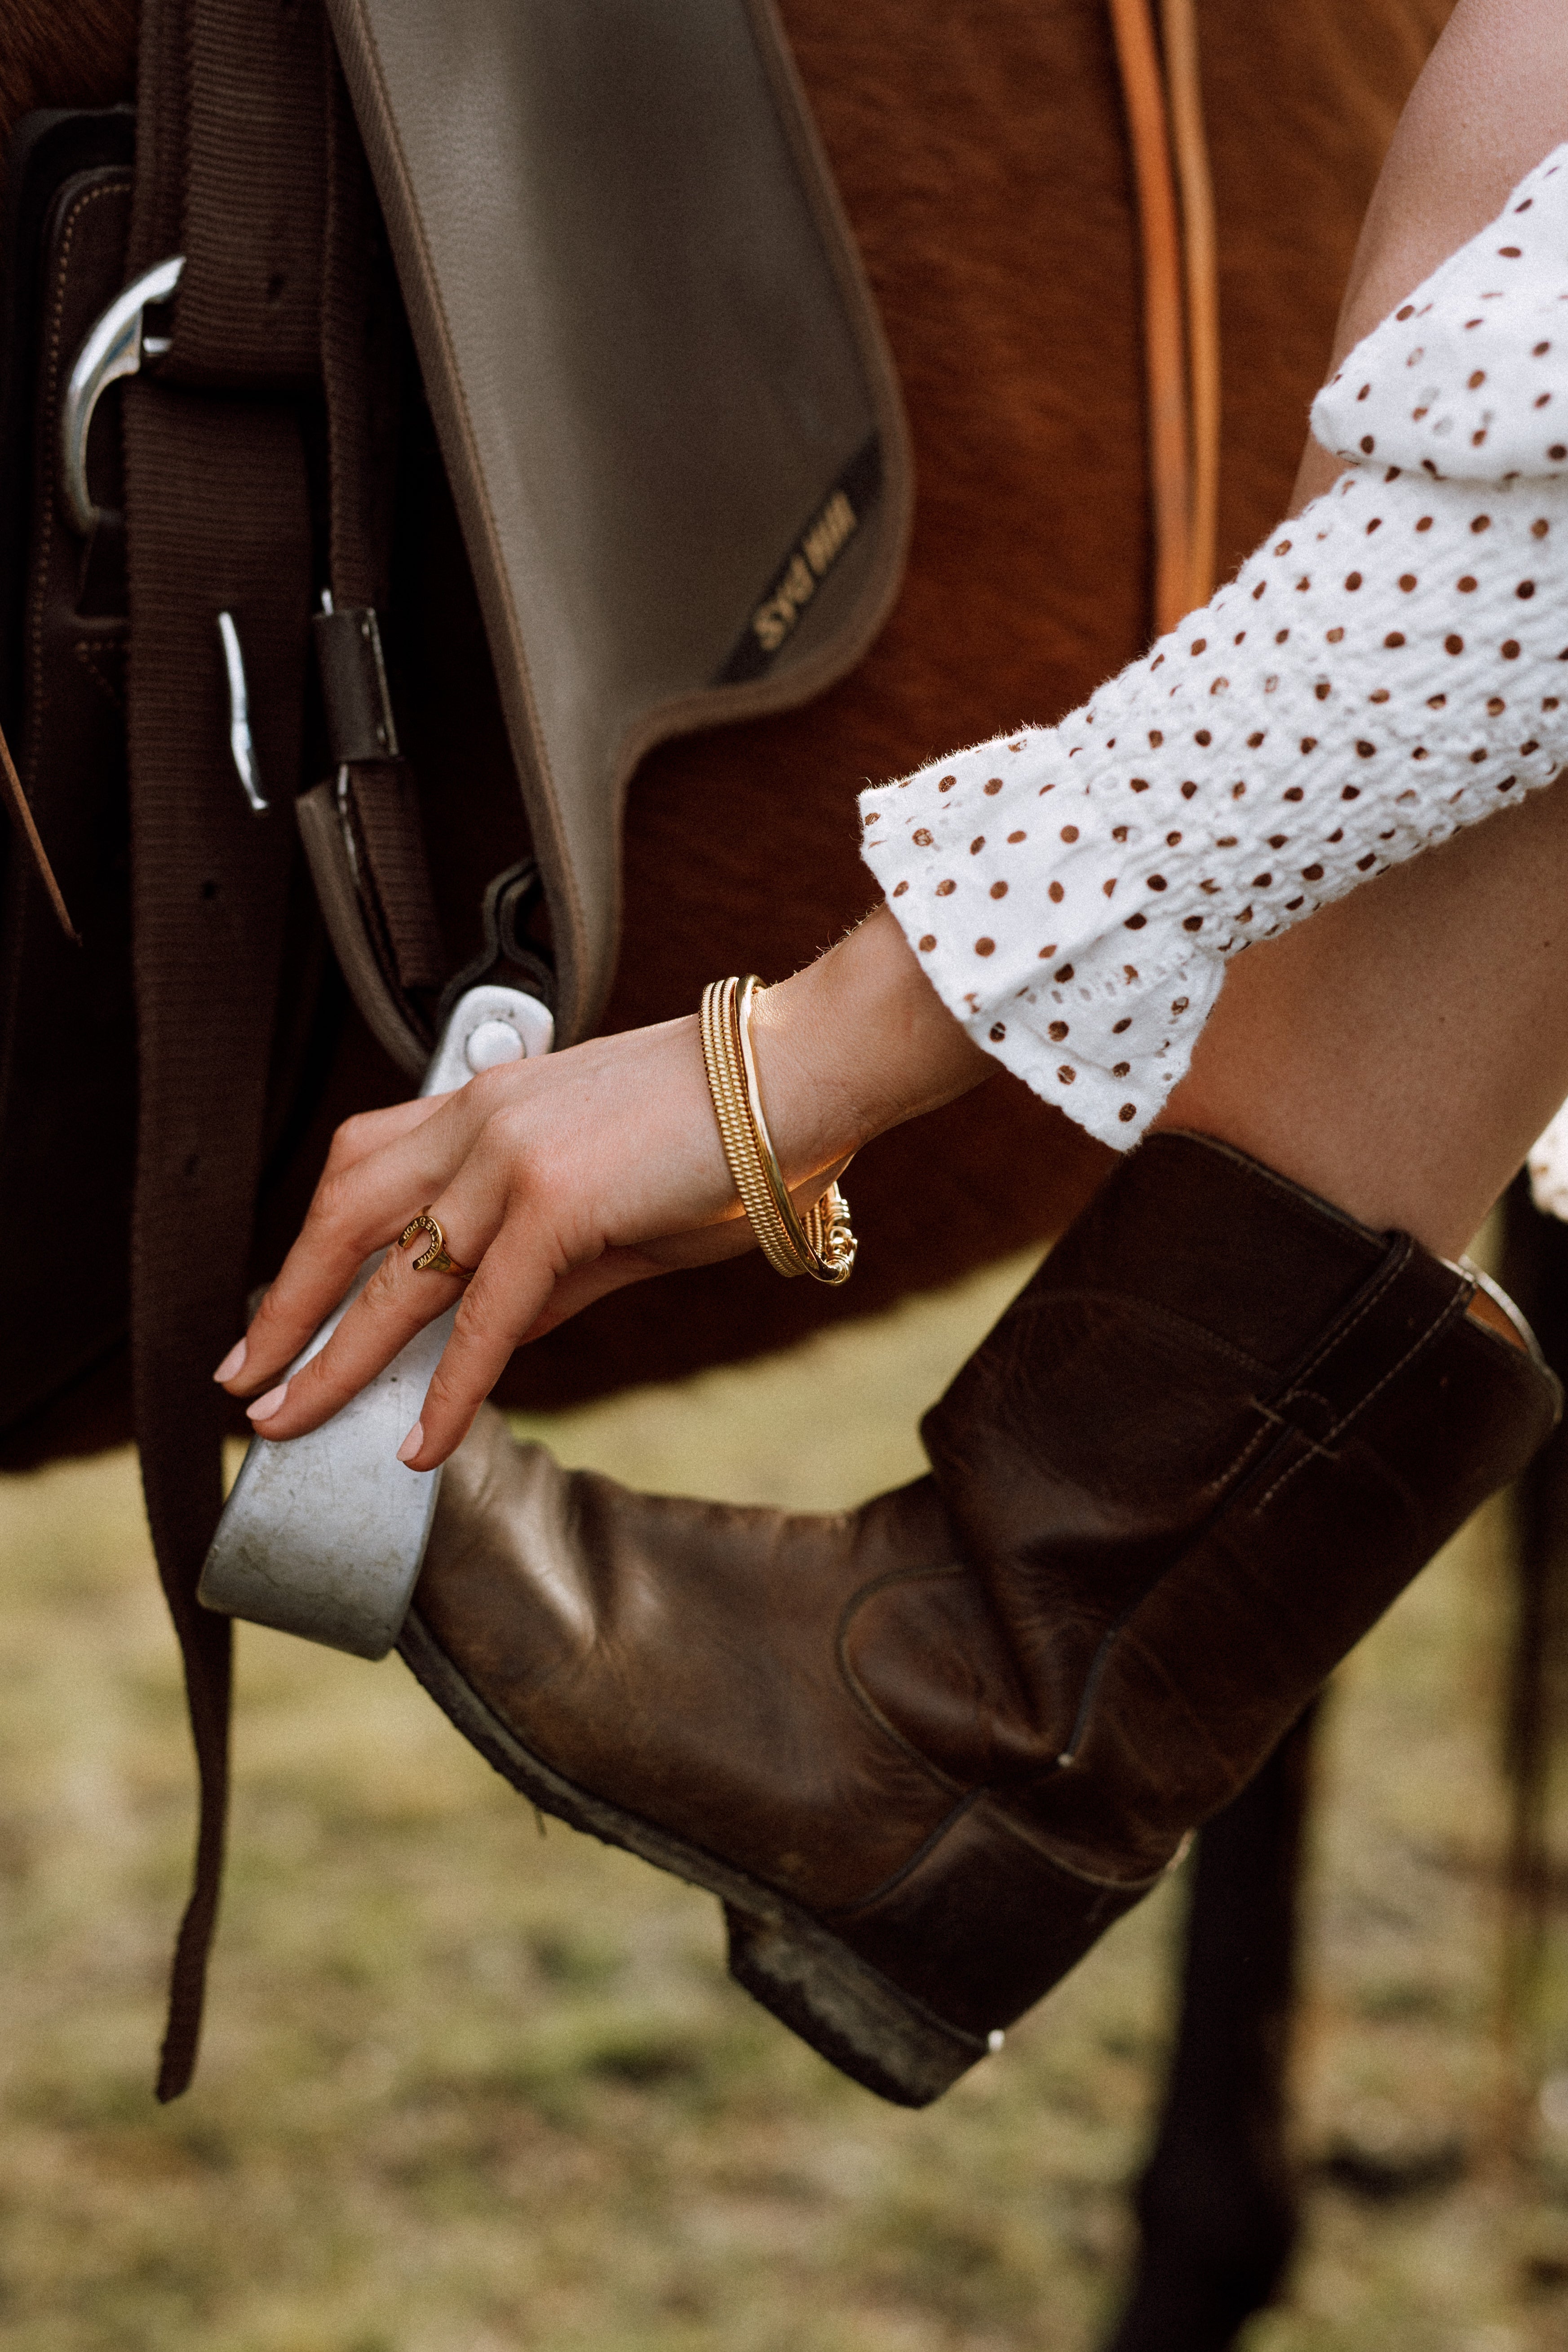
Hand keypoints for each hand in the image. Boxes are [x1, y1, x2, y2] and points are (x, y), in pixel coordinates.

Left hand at [215, 907, 991, 1466]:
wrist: (807, 1070)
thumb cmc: (734, 1132)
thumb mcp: (618, 1206)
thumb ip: (548, 1270)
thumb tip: (494, 1341)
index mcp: (490, 1102)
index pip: (365, 1170)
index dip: (311, 1244)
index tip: (279, 1306)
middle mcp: (484, 1117)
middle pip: (346, 1216)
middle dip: (287, 1303)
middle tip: (247, 1376)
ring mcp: (514, 1156)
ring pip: (396, 1271)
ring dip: (336, 1353)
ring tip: (293, 1418)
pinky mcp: (559, 1201)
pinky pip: (485, 1314)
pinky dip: (449, 1385)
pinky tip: (423, 1442)